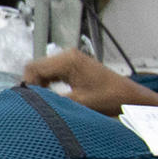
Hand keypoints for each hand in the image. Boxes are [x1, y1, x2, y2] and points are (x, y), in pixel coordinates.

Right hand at [23, 51, 157, 112]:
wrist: (130, 97)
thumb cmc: (109, 99)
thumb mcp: (78, 103)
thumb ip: (52, 101)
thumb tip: (30, 103)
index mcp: (67, 61)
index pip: (33, 68)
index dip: (27, 85)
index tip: (29, 102)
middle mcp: (67, 55)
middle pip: (35, 67)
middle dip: (31, 84)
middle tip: (33, 103)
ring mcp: (71, 59)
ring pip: (42, 69)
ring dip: (39, 84)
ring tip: (42, 101)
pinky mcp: (74, 65)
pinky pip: (52, 71)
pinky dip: (47, 83)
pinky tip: (51, 96)